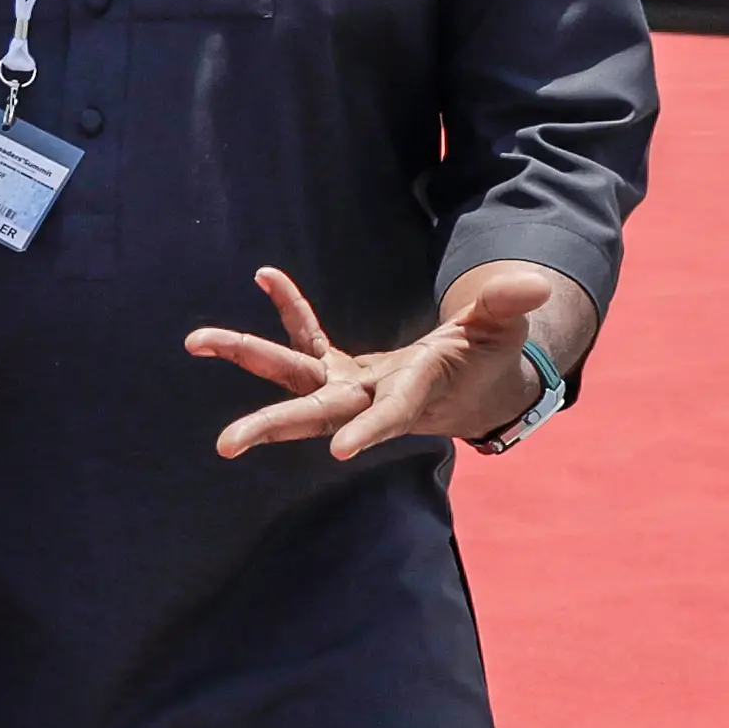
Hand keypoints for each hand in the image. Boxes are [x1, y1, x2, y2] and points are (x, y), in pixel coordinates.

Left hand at [189, 261, 561, 460]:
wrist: (472, 389)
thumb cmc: (488, 361)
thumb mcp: (501, 331)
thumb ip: (507, 306)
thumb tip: (532, 283)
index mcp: (413, 396)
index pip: (388, 417)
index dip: (369, 430)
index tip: (343, 452)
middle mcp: (370, 399)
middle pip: (316, 414)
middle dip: (273, 424)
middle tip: (226, 443)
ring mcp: (350, 388)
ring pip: (292, 379)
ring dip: (246, 355)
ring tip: (196, 339)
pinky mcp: (343, 372)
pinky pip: (308, 339)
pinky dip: (289, 308)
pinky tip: (266, 275)